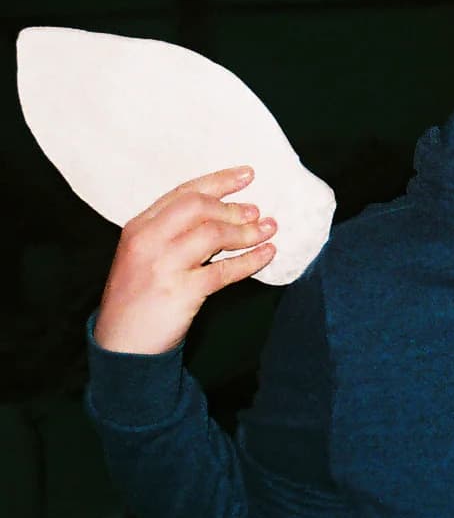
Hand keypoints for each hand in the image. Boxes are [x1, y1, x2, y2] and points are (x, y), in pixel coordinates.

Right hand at [93, 167, 277, 354]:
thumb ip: (172, 231)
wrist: (121, 343)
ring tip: (268, 230)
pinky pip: (224, 270)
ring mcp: (162, 266)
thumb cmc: (138, 296)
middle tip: (256, 211)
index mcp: (138, 227)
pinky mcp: (180, 292)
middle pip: (198, 207)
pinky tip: (266, 254)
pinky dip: (250, 260)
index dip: (218, 181)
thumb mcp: (144, 255)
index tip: (247, 174)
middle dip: (232, 207)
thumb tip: (224, 212)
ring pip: (213, 235)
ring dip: (246, 232)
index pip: (183, 193)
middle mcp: (147, 241)